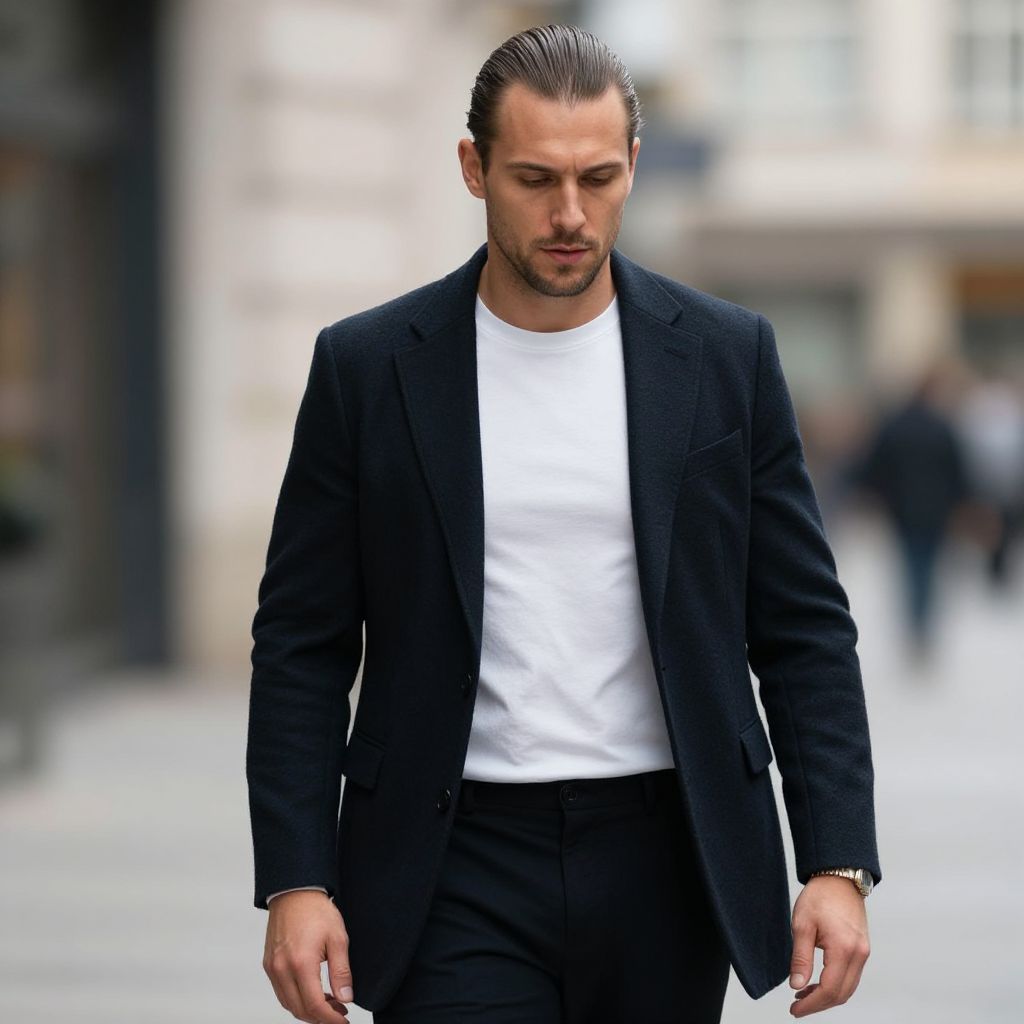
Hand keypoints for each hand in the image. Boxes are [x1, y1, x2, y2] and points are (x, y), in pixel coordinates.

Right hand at [263, 890, 353, 1022]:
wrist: (294, 892)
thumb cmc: (317, 911)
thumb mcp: (338, 938)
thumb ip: (341, 972)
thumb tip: (346, 998)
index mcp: (301, 963)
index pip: (315, 1005)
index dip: (330, 1019)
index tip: (344, 1020)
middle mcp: (282, 969)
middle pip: (299, 1009)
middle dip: (321, 1017)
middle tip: (340, 1012)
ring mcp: (272, 967)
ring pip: (288, 1004)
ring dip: (308, 1010)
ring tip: (329, 1003)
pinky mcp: (269, 964)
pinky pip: (281, 992)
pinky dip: (296, 999)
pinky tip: (312, 992)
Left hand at [788, 875, 870, 1016]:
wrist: (839, 878)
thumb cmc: (819, 897)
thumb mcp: (802, 925)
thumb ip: (800, 958)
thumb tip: (796, 985)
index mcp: (844, 949)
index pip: (829, 990)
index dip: (812, 1004)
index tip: (794, 1009)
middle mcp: (859, 954)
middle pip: (842, 994)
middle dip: (819, 1004)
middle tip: (797, 1006)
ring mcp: (863, 952)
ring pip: (848, 988)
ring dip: (827, 996)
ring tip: (803, 995)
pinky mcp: (862, 949)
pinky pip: (851, 976)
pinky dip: (836, 985)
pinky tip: (818, 982)